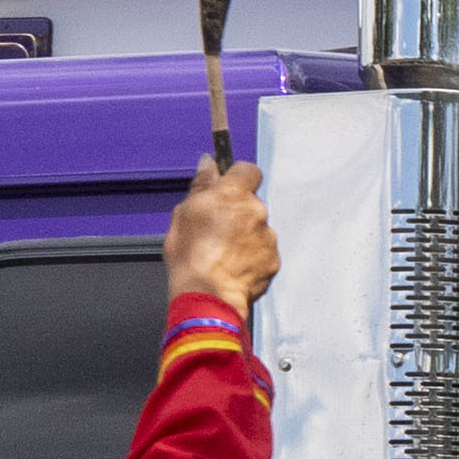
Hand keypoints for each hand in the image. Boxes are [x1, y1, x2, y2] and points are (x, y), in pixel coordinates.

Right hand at [164, 159, 278, 317]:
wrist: (207, 294)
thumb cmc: (191, 256)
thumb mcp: (184, 213)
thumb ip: (202, 184)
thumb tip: (208, 164)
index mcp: (233, 194)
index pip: (248, 170)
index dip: (237, 178)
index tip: (227, 187)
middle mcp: (256, 211)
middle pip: (252, 202)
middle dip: (238, 211)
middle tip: (217, 228)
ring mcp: (267, 236)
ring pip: (259, 228)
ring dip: (246, 235)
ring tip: (223, 252)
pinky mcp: (273, 259)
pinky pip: (264, 251)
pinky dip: (253, 256)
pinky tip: (234, 265)